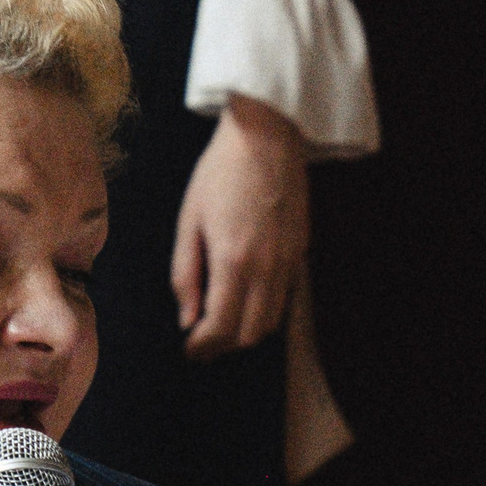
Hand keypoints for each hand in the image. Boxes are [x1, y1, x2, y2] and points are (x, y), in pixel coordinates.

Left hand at [172, 96, 307, 359]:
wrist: (266, 136)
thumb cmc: (221, 172)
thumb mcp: (189, 220)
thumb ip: (185, 274)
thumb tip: (187, 318)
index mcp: (233, 261)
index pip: (220, 328)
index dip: (202, 347)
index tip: (189, 349)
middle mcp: (267, 269)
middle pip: (250, 334)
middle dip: (224, 345)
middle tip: (203, 341)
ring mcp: (289, 262)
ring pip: (271, 321)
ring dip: (246, 330)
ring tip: (222, 321)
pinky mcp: (300, 251)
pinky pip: (284, 297)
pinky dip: (263, 309)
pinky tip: (245, 297)